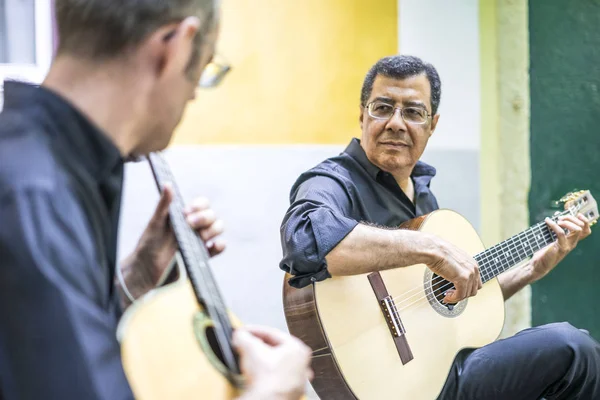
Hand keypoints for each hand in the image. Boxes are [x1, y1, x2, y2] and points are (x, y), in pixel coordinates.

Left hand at [118, 184, 225, 303]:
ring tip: (199, 237)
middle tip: (189, 225)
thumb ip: (163, 205)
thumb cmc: (147, 245)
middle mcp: (193, 226)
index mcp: (184, 216)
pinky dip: (219, 246)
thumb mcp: (155, 223)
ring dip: (212, 230)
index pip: (202, 204)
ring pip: (217, 229)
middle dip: (204, 218)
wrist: (145, 271)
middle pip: (212, 215)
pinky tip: (212, 246)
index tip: (188, 212)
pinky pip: (218, 248)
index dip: (200, 206)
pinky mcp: (201, 256)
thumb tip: (167, 184)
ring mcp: (198, 241)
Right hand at [234, 326, 312, 399]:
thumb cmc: (267, 378)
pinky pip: (276, 380)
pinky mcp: (290, 394)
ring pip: (277, 365)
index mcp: (298, 349)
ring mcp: (298, 381)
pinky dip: (266, 377)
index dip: (254, 331)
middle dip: (259, 347)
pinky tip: (256, 378)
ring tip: (250, 362)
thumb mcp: (250, 349)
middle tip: (246, 345)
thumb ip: (244, 337)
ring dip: (263, 362)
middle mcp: (303, 365)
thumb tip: (240, 335)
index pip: (273, 334)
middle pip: (276, 350)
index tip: (244, 332)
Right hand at [426, 236, 481, 303]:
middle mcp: (474, 268)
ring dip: (457, 297)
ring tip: (448, 295)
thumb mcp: (453, 260)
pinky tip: (447, 297)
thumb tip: (455, 276)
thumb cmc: (439, 252)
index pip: (476, 282)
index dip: (466, 289)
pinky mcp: (462, 279)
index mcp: (472, 263)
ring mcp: (469, 274)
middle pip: (473, 290)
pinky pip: (460, 295)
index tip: (458, 291)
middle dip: (462, 294)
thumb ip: (458, 268)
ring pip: (467, 294)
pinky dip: (453, 299)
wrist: (433, 249)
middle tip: (453, 294)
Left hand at [527, 214, 590, 281]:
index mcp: (572, 240)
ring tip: (557, 220)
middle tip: (560, 218)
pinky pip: (561, 233)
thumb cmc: (544, 251)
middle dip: (571, 218)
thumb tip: (557, 215)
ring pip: (577, 230)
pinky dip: (554, 225)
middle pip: (582, 227)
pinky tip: (547, 221)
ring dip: (567, 222)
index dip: (585, 221)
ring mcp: (568, 246)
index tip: (577, 214)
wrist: (538, 265)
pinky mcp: (561, 248)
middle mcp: (573, 243)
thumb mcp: (552, 238)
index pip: (586, 230)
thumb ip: (556, 229)